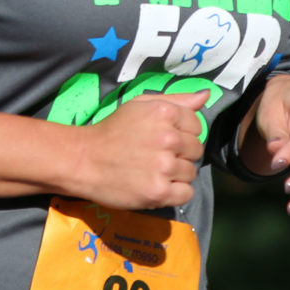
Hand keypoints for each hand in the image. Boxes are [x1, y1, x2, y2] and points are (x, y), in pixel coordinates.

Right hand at [71, 90, 207, 209]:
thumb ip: (176, 100)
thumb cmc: (113, 131)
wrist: (84, 160)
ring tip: (155, 171)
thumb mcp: (140, 105)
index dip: (183, 133)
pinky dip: (176, 193)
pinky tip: (158, 186)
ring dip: (177, 174)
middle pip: (196, 149)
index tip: (165, 139)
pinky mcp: (159, 191)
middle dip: (182, 154)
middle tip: (158, 156)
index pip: (196, 125)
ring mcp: (164, 166)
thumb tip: (206, 95)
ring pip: (191, 172)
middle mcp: (168, 138)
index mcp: (165, 113)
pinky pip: (186, 194)